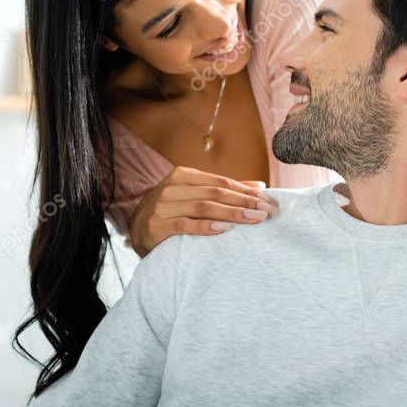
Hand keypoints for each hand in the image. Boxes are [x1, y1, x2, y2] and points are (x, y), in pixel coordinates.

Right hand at [127, 166, 278, 256]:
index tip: (270, 202)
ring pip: (204, 207)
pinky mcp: (156, 226)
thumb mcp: (193, 196)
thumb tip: (259, 187)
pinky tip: (225, 229)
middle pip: (216, 193)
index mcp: (183, 176)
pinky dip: (206, 227)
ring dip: (233, 213)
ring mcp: (163, 206)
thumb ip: (222, 191)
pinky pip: (185, 225)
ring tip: (255, 220)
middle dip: (246, 202)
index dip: (248, 192)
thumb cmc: (171, 213)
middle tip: (269, 212)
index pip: (222, 182)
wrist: (136, 230)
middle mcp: (172, 187)